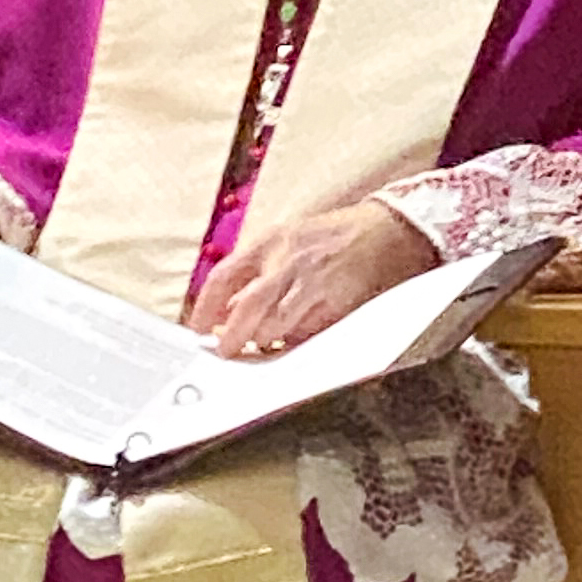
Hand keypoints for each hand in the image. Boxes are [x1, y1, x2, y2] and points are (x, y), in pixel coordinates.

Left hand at [187, 200, 439, 358]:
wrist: (385, 230)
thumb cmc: (332, 237)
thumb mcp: (287, 240)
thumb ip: (257, 269)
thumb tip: (227, 309)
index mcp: (269, 242)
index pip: (223, 277)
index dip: (205, 307)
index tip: (197, 329)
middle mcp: (287, 260)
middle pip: (247, 305)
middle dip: (231, 335)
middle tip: (224, 352)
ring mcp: (313, 281)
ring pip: (276, 323)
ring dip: (264, 340)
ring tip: (261, 347)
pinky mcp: (337, 300)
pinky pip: (307, 329)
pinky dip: (294, 339)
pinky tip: (291, 342)